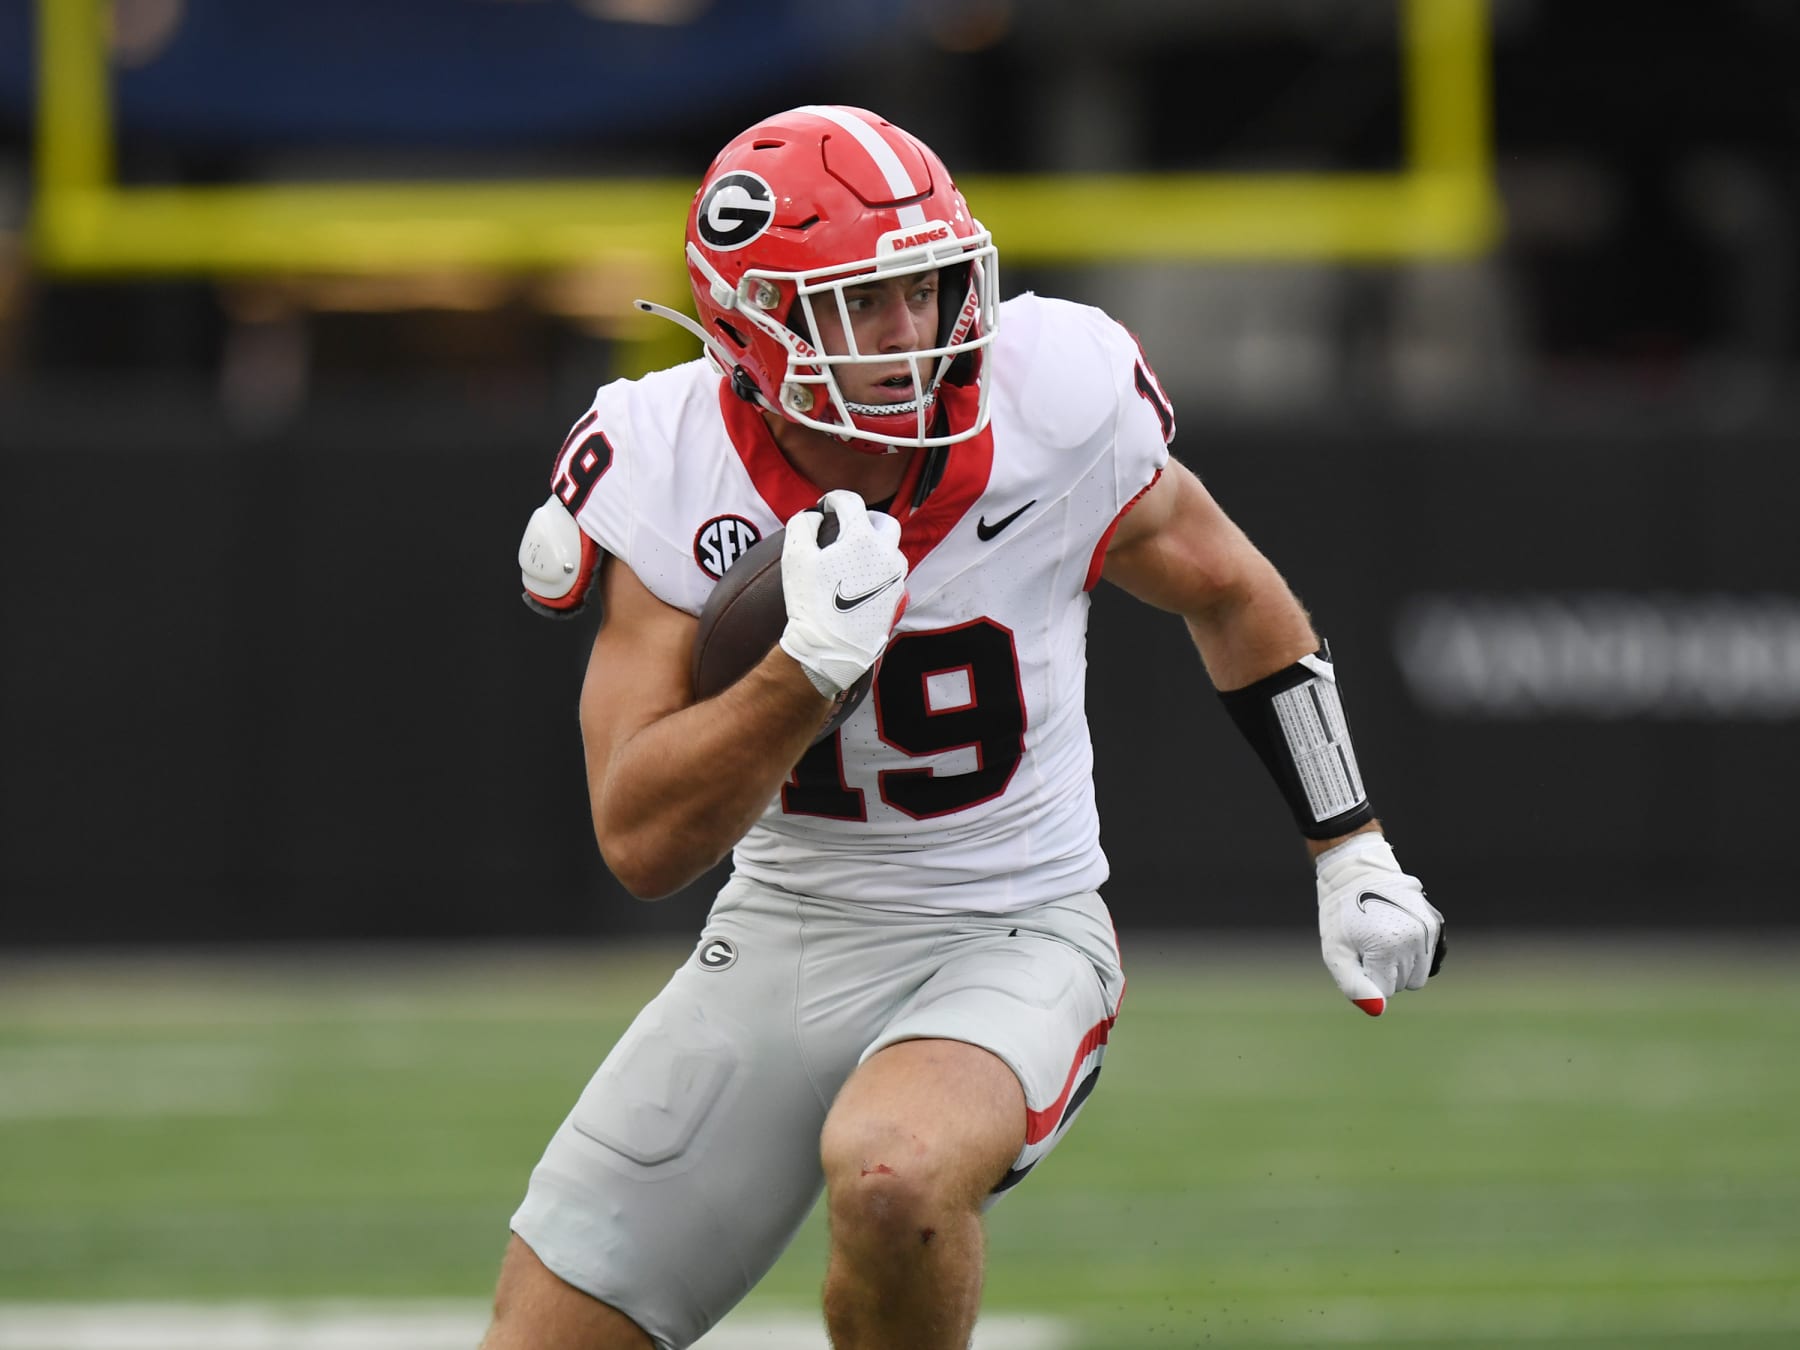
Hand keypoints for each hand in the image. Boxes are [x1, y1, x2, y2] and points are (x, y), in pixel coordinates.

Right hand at [778, 491, 906, 696]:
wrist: (831, 648)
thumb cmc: (811, 602)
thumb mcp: (795, 557)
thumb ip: (802, 524)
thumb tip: (813, 514)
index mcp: (863, 537)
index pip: (851, 502)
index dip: (834, 499)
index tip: (824, 506)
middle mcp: (887, 553)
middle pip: (883, 522)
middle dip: (865, 519)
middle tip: (846, 526)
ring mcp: (896, 577)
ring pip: (891, 549)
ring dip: (875, 544)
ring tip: (852, 554)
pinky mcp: (897, 597)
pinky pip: (891, 573)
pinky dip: (878, 568)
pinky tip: (859, 579)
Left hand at [1315, 832, 1444, 1015]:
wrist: (1356, 872)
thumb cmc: (1340, 915)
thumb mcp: (1335, 952)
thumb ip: (1354, 986)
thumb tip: (1379, 1010)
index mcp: (1387, 947)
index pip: (1385, 991)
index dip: (1367, 976)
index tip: (1357, 953)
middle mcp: (1415, 939)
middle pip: (1403, 984)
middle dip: (1384, 972)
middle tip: (1368, 944)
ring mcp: (1429, 930)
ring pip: (1419, 975)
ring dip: (1401, 966)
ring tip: (1382, 938)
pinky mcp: (1437, 924)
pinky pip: (1433, 960)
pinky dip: (1417, 956)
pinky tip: (1400, 937)